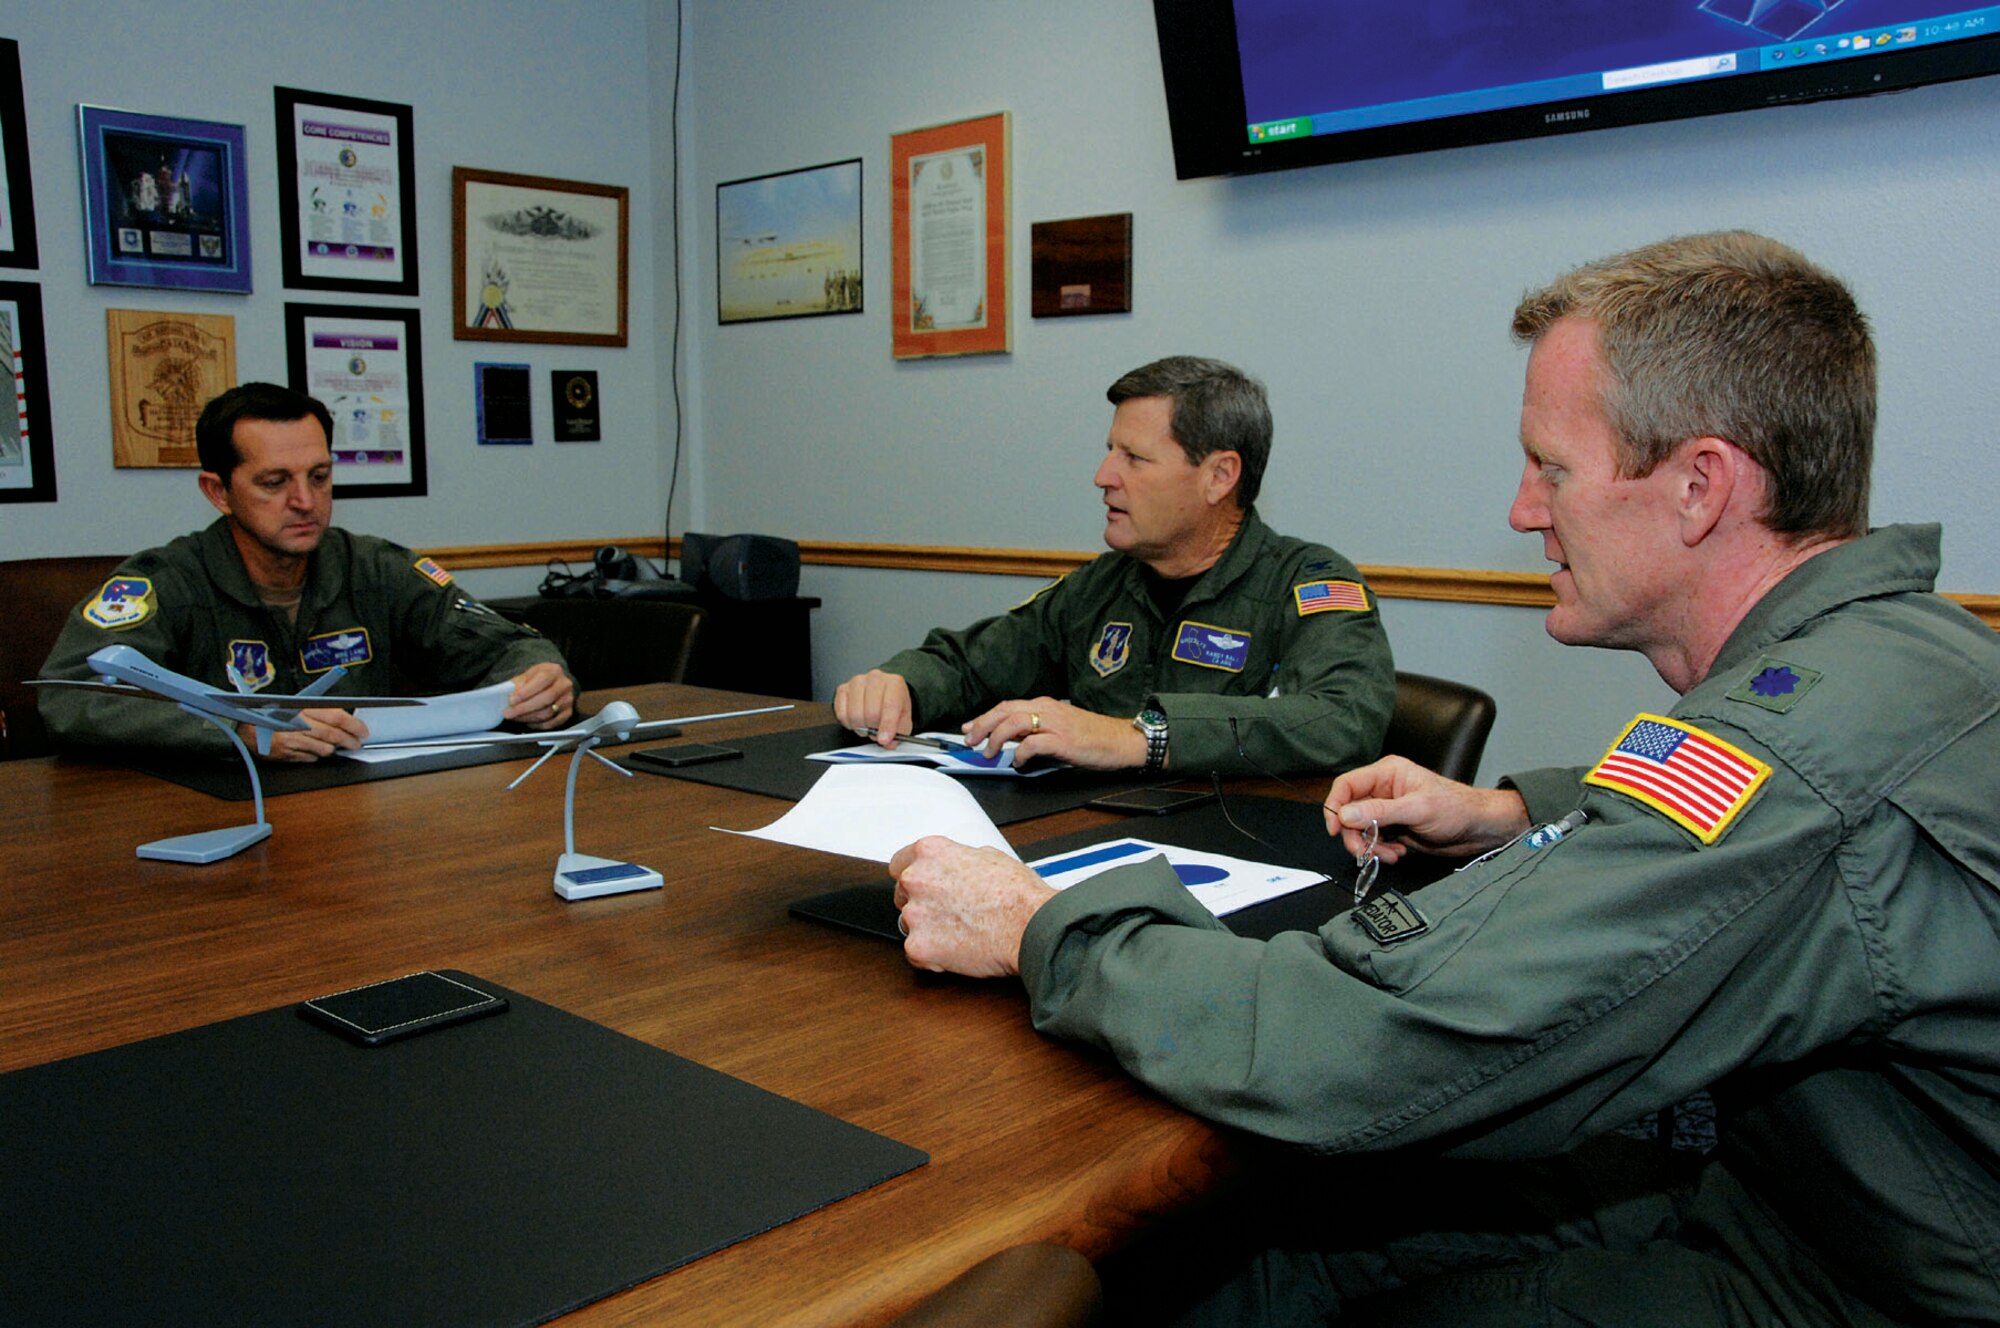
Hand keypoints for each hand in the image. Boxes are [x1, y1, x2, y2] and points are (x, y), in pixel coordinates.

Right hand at [244, 707, 368, 762]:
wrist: (243, 728)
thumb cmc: (269, 713)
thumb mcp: (292, 705)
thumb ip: (317, 711)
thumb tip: (343, 719)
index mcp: (301, 707)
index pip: (335, 715)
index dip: (353, 724)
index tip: (363, 730)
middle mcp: (297, 724)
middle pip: (333, 734)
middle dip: (349, 741)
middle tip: (357, 743)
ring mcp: (291, 741)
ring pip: (324, 749)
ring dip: (334, 749)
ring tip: (337, 747)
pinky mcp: (286, 754)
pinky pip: (311, 758)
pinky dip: (316, 755)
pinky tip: (315, 751)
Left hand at [504, 662, 573, 729]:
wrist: (553, 684)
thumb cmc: (537, 679)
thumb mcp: (527, 675)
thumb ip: (518, 684)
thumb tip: (508, 696)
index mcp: (554, 671)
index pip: (542, 680)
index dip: (526, 692)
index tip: (511, 701)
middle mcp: (564, 685)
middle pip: (546, 699)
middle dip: (524, 708)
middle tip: (508, 713)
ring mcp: (568, 700)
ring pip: (548, 713)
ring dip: (528, 717)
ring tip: (515, 718)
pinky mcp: (568, 713)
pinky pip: (552, 723)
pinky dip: (537, 725)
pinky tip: (527, 722)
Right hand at [833, 669, 914, 746]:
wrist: (883, 693)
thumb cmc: (892, 704)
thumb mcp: (903, 719)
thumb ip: (899, 732)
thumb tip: (888, 742)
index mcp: (894, 683)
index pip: (890, 705)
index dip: (887, 725)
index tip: (884, 739)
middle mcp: (875, 679)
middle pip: (871, 712)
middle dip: (873, 728)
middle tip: (876, 731)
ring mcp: (857, 682)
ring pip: (854, 714)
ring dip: (861, 727)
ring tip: (867, 725)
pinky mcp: (843, 689)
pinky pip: (841, 713)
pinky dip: (849, 723)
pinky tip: (857, 720)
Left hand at [889, 836, 1056, 976]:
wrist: (1031, 926)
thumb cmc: (1018, 894)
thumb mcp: (989, 856)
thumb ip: (959, 860)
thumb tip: (955, 868)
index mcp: (931, 853)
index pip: (899, 863)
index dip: (914, 876)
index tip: (922, 887)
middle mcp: (917, 880)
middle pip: (901, 894)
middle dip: (922, 903)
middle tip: (950, 912)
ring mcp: (914, 915)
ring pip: (909, 924)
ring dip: (928, 929)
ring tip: (960, 933)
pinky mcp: (919, 947)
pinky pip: (915, 953)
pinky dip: (932, 955)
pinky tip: (957, 949)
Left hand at [962, 697, 1146, 770]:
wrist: (1122, 740)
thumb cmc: (1093, 736)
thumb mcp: (1060, 727)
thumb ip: (1036, 730)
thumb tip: (1012, 740)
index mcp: (1045, 705)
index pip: (1006, 706)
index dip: (984, 717)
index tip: (970, 728)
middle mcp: (1047, 709)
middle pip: (1004, 711)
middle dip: (982, 725)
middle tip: (970, 740)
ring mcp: (1055, 724)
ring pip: (1014, 723)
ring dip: (996, 738)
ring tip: (989, 752)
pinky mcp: (1063, 741)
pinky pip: (1033, 743)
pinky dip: (1021, 754)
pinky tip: (1019, 763)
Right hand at [1323, 756, 1530, 863]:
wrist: (1478, 829)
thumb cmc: (1456, 808)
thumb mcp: (1417, 809)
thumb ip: (1379, 811)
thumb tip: (1345, 815)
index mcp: (1387, 773)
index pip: (1347, 785)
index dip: (1336, 807)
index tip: (1335, 829)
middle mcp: (1384, 789)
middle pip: (1350, 812)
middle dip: (1356, 834)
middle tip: (1367, 851)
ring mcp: (1388, 809)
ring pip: (1360, 829)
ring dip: (1371, 846)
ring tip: (1391, 853)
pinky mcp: (1394, 827)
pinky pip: (1374, 840)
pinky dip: (1381, 850)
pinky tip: (1399, 851)